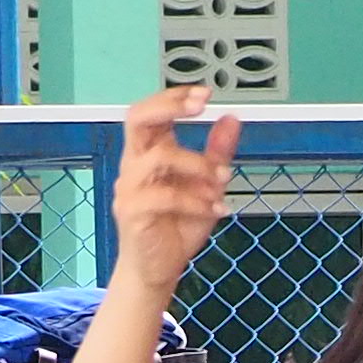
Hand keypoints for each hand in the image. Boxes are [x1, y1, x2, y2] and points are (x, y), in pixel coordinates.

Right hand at [109, 86, 247, 296]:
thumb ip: (217, 153)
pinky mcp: (132, 212)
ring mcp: (130, 188)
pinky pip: (165, 196)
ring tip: (222, 183)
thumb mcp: (207, 185)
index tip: (205, 93)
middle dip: (170, 106)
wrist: (159, 269)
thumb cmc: (177, 227)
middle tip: (201, 106)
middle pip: (138, 119)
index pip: (150, 112)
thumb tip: (232, 119)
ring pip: (160, 156)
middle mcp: (135, 166)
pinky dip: (196, 200)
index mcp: (149, 154)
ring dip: (199, 165)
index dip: (174, 97)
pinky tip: (215, 208)